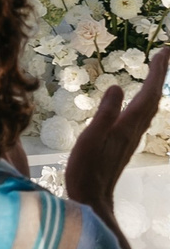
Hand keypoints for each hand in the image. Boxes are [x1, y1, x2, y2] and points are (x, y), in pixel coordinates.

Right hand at [66, 46, 168, 227]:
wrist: (92, 198)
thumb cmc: (87, 169)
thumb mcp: (91, 138)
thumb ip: (105, 113)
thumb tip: (118, 87)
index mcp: (128, 125)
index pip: (148, 93)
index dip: (157, 72)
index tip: (163, 51)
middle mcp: (135, 129)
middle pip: (153, 98)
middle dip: (159, 75)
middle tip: (163, 54)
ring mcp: (132, 137)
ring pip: (149, 107)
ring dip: (154, 87)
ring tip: (155, 72)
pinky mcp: (125, 143)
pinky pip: (142, 115)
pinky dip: (145, 101)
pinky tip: (139, 101)